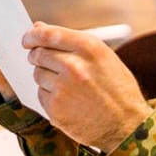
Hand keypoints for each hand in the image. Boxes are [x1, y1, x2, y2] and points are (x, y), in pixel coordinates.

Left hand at [24, 22, 151, 151]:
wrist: (127, 126)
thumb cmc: (118, 90)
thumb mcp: (103, 58)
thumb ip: (71, 42)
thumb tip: (38, 28)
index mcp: (89, 48)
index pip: (48, 34)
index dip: (33, 35)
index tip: (28, 39)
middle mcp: (74, 66)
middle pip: (38, 54)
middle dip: (39, 58)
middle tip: (50, 65)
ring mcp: (63, 89)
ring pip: (38, 75)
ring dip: (47, 79)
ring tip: (69, 88)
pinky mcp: (55, 109)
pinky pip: (41, 95)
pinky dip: (50, 97)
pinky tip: (69, 102)